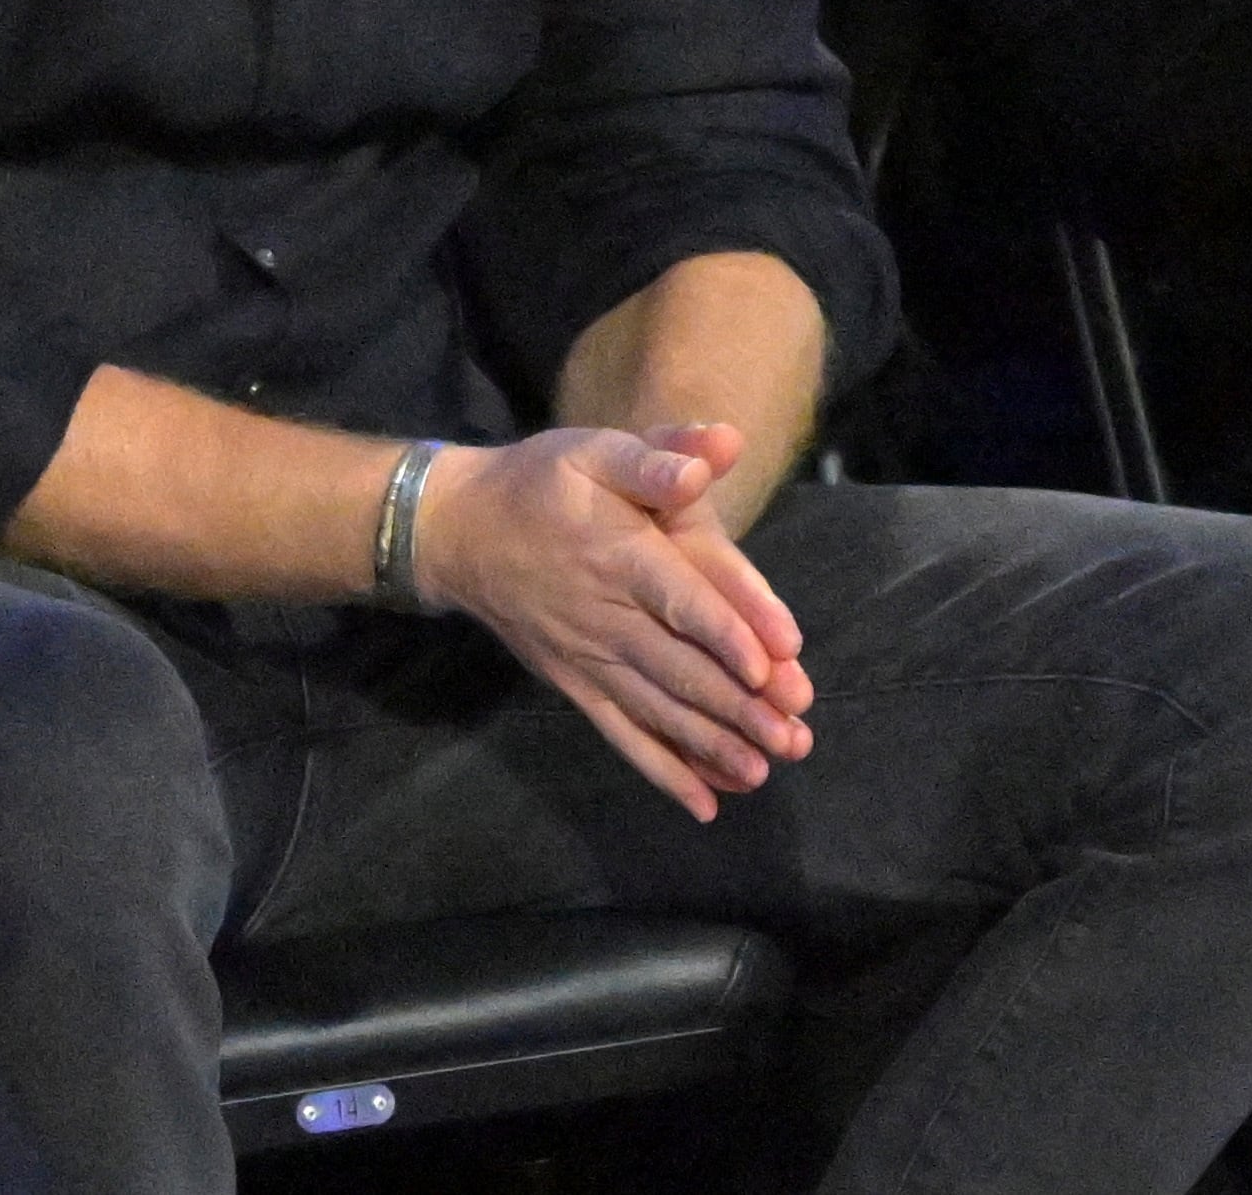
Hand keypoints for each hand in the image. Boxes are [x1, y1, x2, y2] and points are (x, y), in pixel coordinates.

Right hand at [410, 429, 816, 822]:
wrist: (457, 531)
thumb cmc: (539, 483)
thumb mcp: (592, 448)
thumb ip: (656, 456)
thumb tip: (713, 454)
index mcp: (618, 553)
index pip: (679, 597)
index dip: (726, 631)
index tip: (774, 664)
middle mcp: (605, 614)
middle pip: (678, 667)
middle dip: (738, 706)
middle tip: (794, 735)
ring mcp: (588, 657)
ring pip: (656, 709)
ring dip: (712, 744)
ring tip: (765, 767)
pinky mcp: (575, 684)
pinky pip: (621, 734)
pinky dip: (662, 771)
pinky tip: (706, 804)